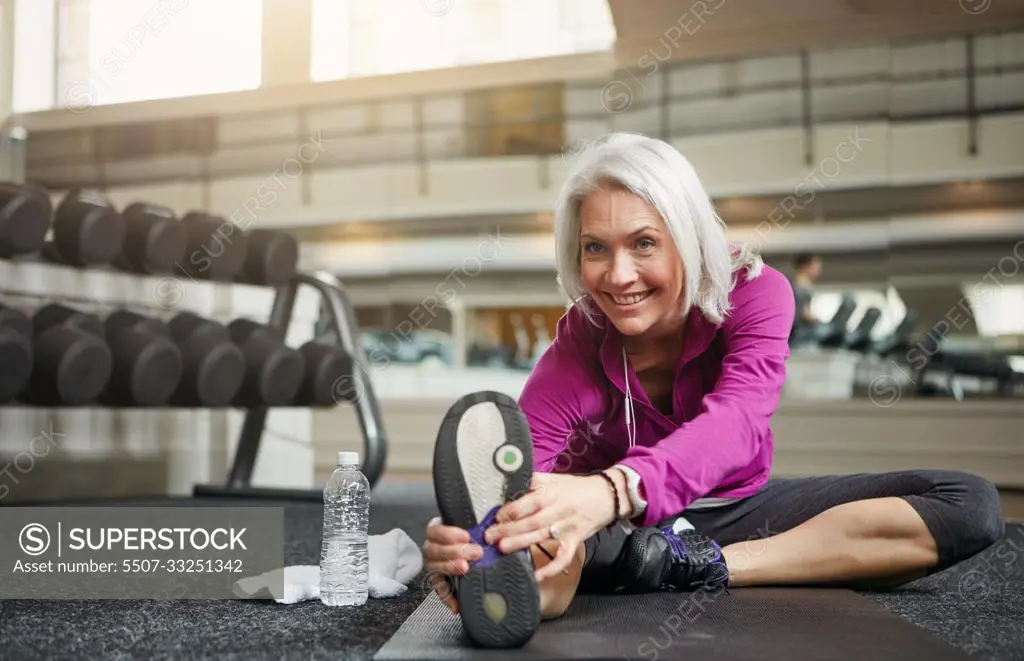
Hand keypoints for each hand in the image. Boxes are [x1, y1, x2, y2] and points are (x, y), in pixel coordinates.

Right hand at [421, 516, 481, 614]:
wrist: (483, 555)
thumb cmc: (479, 535)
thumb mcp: (480, 524)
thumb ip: (481, 522)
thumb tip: (493, 520)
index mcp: (439, 531)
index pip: (434, 530)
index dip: (448, 534)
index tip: (466, 536)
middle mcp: (434, 548)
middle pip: (434, 550)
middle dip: (454, 551)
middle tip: (475, 553)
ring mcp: (436, 566)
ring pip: (435, 567)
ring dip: (451, 568)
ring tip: (466, 569)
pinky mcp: (441, 583)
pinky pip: (440, 590)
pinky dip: (448, 597)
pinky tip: (456, 603)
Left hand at [484, 472, 620, 581]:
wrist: (608, 497)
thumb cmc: (577, 488)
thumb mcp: (555, 479)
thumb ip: (533, 481)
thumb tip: (510, 483)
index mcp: (553, 494)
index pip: (529, 502)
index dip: (512, 510)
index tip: (496, 517)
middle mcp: (559, 511)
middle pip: (531, 522)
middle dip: (508, 529)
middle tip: (490, 536)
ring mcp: (567, 528)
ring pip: (542, 537)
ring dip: (521, 544)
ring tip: (502, 549)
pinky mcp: (575, 542)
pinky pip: (563, 558)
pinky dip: (551, 568)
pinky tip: (536, 576)